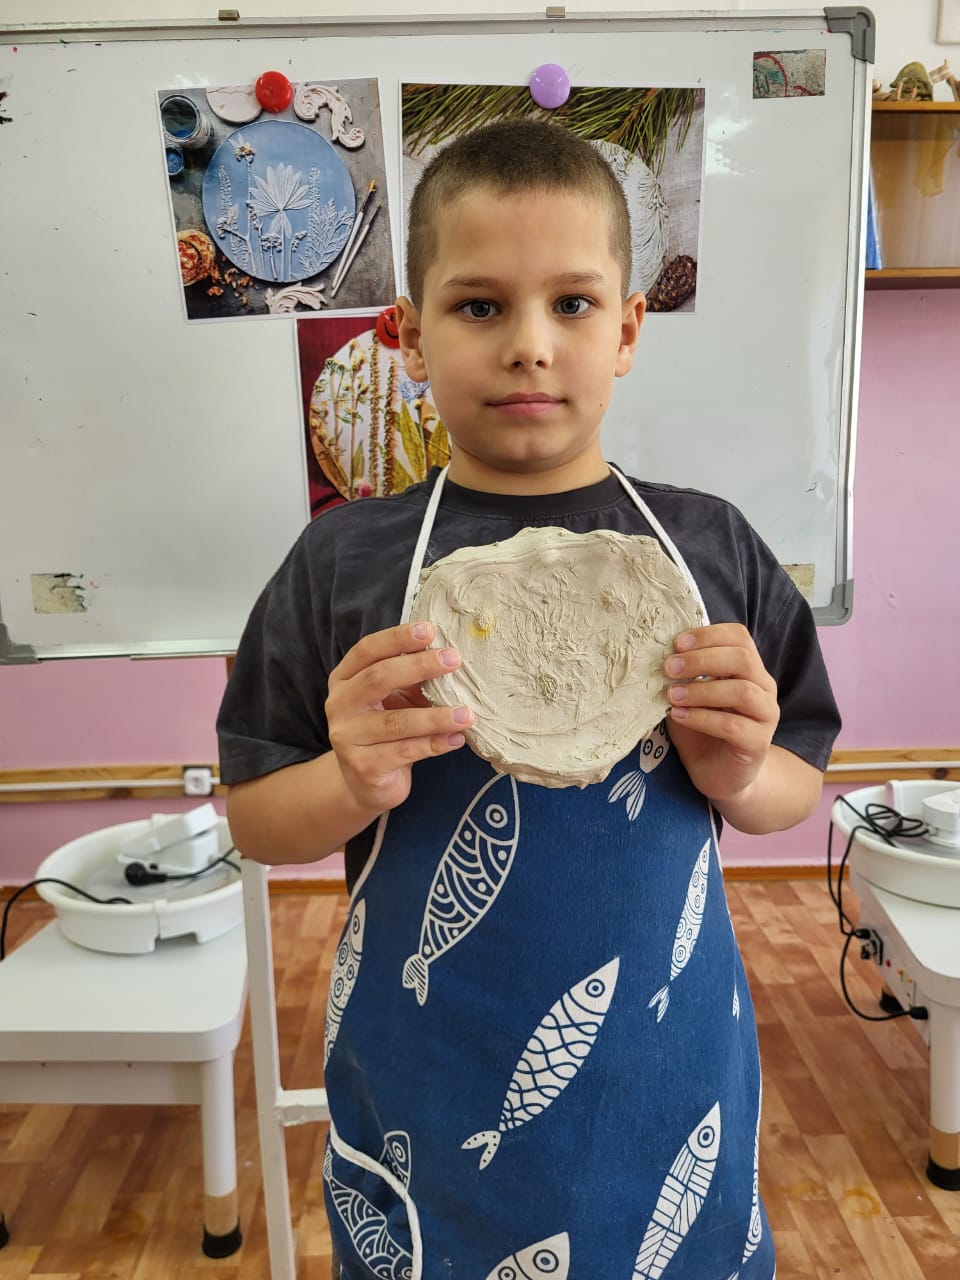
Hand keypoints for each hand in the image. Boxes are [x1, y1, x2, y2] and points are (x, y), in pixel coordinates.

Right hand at [326, 621, 474, 814]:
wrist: (366, 783)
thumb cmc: (386, 731)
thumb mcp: (395, 699)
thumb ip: (412, 678)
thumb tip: (448, 652)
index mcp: (345, 679)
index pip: (367, 650)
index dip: (397, 638)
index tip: (429, 630)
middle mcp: (340, 705)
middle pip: (378, 678)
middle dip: (419, 666)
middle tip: (454, 660)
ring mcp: (347, 738)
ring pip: (396, 722)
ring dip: (436, 716)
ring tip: (467, 714)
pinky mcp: (363, 767)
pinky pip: (405, 752)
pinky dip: (434, 744)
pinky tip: (457, 739)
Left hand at [663, 624, 779, 806]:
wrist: (717, 775)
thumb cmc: (701, 730)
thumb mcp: (687, 696)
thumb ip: (682, 675)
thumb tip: (659, 654)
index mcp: (749, 669)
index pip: (739, 637)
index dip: (709, 635)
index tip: (677, 643)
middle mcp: (763, 687)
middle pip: (742, 659)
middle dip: (702, 660)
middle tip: (669, 668)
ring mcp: (765, 716)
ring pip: (742, 691)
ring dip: (701, 690)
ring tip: (672, 696)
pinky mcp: (758, 743)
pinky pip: (733, 725)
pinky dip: (702, 718)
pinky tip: (679, 716)